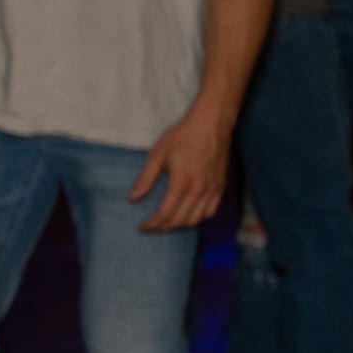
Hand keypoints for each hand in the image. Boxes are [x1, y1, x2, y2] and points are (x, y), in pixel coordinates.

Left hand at [130, 103, 231, 231]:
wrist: (211, 125)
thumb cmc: (181, 137)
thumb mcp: (157, 154)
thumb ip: (145, 179)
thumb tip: (132, 198)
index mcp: (181, 183)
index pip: (166, 213)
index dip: (153, 224)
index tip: (142, 227)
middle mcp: (199, 191)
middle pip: (181, 220)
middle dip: (164, 227)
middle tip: (151, 226)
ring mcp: (212, 191)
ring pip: (196, 219)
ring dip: (180, 224)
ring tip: (166, 222)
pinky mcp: (220, 188)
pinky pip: (210, 212)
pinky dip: (197, 218)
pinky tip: (186, 214)